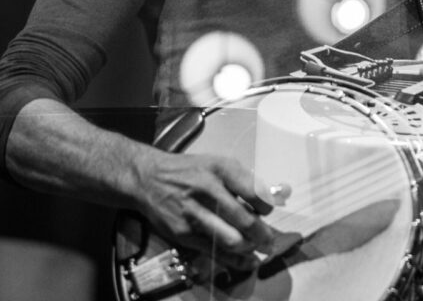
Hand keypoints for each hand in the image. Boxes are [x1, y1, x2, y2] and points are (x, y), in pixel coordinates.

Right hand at [132, 148, 277, 271]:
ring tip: (257, 248)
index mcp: (221, 169)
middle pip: (244, 219)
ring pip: (231, 239)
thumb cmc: (189, 171)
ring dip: (249, 247)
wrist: (149, 179)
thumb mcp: (218, 164)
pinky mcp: (183, 232)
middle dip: (262, 234)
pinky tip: (245, 259)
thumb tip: (273, 198)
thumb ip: (245, 180)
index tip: (267, 211)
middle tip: (270, 240)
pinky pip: (213, 250)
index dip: (266, 206)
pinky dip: (233, 258)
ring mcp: (194, 213)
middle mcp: (208, 190)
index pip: (254, 192)